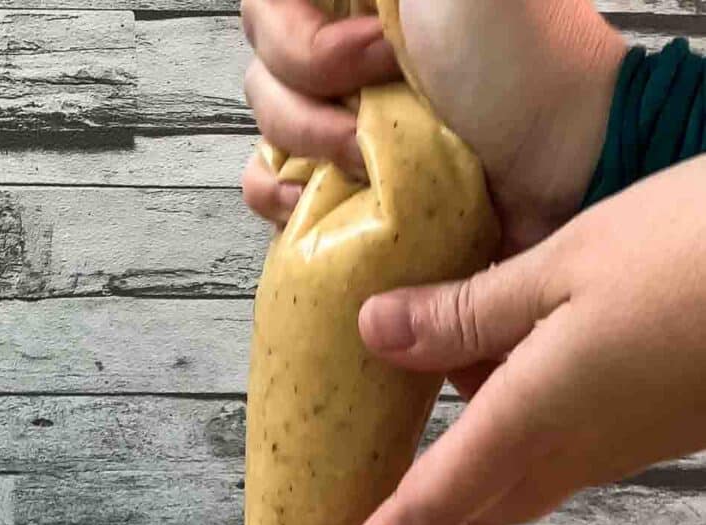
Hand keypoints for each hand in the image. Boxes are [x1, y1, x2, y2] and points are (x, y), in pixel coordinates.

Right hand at [242, 0, 625, 250]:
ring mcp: (337, 116)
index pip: (271, 2)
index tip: (375, 54)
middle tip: (388, 104)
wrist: (566, 162)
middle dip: (315, 92)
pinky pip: (265, 184)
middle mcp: (341, 46)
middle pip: (262, 61)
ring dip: (309, 146)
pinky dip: (277, 195)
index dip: (301, 36)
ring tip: (374, 163)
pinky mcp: (340, 182)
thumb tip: (358, 1)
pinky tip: (312, 201)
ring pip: (263, 122)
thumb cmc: (526, 58)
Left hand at [308, 156, 705, 524]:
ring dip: (473, 434)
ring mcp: (615, 446)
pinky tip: (521, 330)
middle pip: (473, 501)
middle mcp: (569, 455)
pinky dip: (520, 404)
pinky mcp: (649, 424)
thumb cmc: (692, 256)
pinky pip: (562, 435)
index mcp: (528, 424)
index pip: (424, 513)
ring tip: (444, 349)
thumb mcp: (562, 268)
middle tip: (380, 437)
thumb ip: (465, 314)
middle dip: (422, 492)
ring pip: (516, 467)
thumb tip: (373, 335)